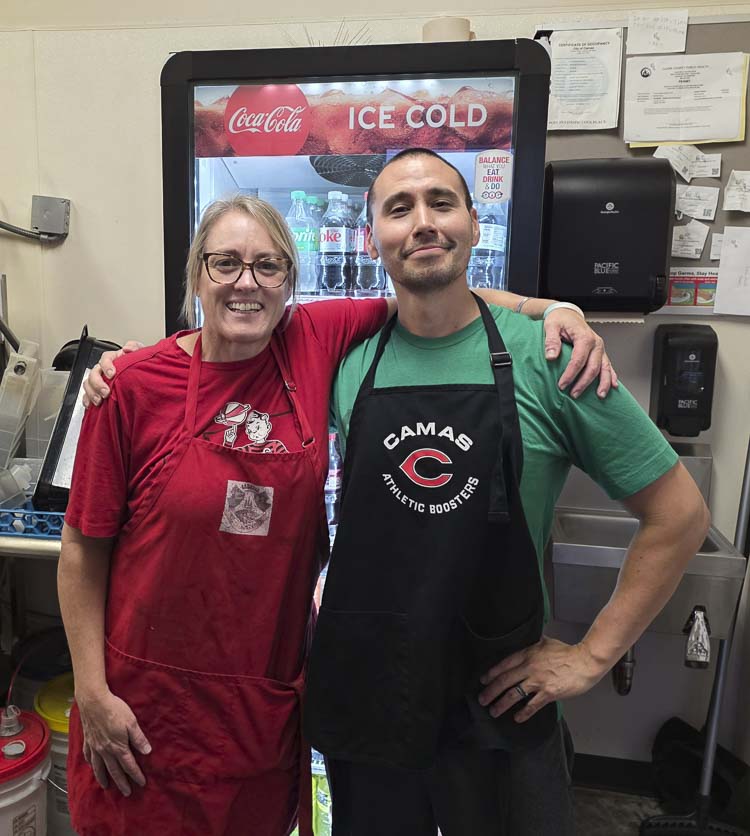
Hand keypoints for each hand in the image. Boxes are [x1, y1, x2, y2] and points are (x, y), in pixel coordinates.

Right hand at [77, 689, 151, 795]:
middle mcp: (105, 750)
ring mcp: (95, 746)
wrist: (93, 702)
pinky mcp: (88, 740)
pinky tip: (92, 766)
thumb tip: (147, 751)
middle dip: (121, 782)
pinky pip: (89, 756)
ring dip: (103, 777)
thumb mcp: (131, 722)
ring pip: (99, 767)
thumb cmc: (114, 709)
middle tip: (126, 792)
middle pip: (114, 770)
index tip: (141, 783)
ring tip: (106, 786)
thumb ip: (138, 738)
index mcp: (118, 747)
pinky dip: (91, 764)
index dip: (136, 775)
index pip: (129, 765)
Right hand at [82, 341, 142, 406]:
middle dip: (98, 383)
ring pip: (88, 383)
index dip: (106, 365)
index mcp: (113, 359)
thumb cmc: (139, 366)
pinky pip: (87, 394)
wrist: (142, 379)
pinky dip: (87, 399)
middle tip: (106, 392)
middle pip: (94, 373)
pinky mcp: (97, 391)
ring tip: (99, 401)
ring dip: (92, 392)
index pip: (105, 358)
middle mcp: (104, 369)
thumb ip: (135, 347)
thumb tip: (127, 348)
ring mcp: (99, 380)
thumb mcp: (141, 354)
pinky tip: (91, 405)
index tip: (112, 374)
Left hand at [477, 636, 605, 723]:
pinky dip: (523, 713)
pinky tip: (517, 718)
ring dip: (502, 704)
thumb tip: (526, 639)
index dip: (492, 673)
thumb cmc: (566, 652)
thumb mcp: (545, 642)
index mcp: (528, 654)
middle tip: (482, 700)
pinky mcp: (548, 693)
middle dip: (491, 691)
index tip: (483, 680)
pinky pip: (532, 705)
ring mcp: (538, 681)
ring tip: (493, 711)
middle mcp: (529, 668)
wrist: (584, 662)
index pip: (504, 664)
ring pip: (514, 694)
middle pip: (505, 681)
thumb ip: (533, 644)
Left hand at [542, 310, 617, 398]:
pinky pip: (609, 365)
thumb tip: (551, 356)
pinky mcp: (600, 352)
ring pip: (605, 368)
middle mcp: (596, 343)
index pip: (578, 360)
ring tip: (599, 396)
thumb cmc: (560, 320)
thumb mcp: (551, 326)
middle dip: (584, 383)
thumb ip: (551, 341)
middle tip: (574, 394)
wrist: (568, 314)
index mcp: (584, 337)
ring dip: (602, 383)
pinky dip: (612, 376)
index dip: (570, 374)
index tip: (562, 385)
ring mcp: (600, 348)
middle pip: (593, 367)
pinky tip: (613, 386)